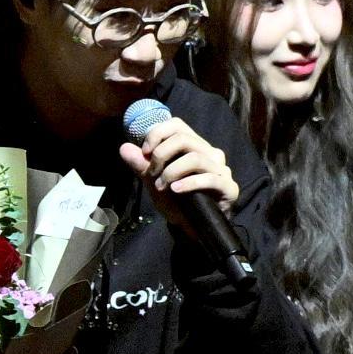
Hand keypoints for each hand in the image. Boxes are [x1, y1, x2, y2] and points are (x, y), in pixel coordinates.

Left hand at [118, 115, 238, 229]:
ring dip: (171, 171)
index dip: (157, 134)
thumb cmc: (176, 201)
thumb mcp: (153, 182)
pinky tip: (175, 190)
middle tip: (151, 174)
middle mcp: (210, 153)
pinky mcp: (229, 187)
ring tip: (161, 186)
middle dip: (161, 154)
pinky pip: (210, 179)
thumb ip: (141, 165)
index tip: (144, 152)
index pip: (177, 125)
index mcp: (194, 146)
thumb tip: (124, 148)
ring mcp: (222, 170)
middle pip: (184, 138)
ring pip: (195, 158)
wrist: (191, 227)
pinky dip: (188, 183)